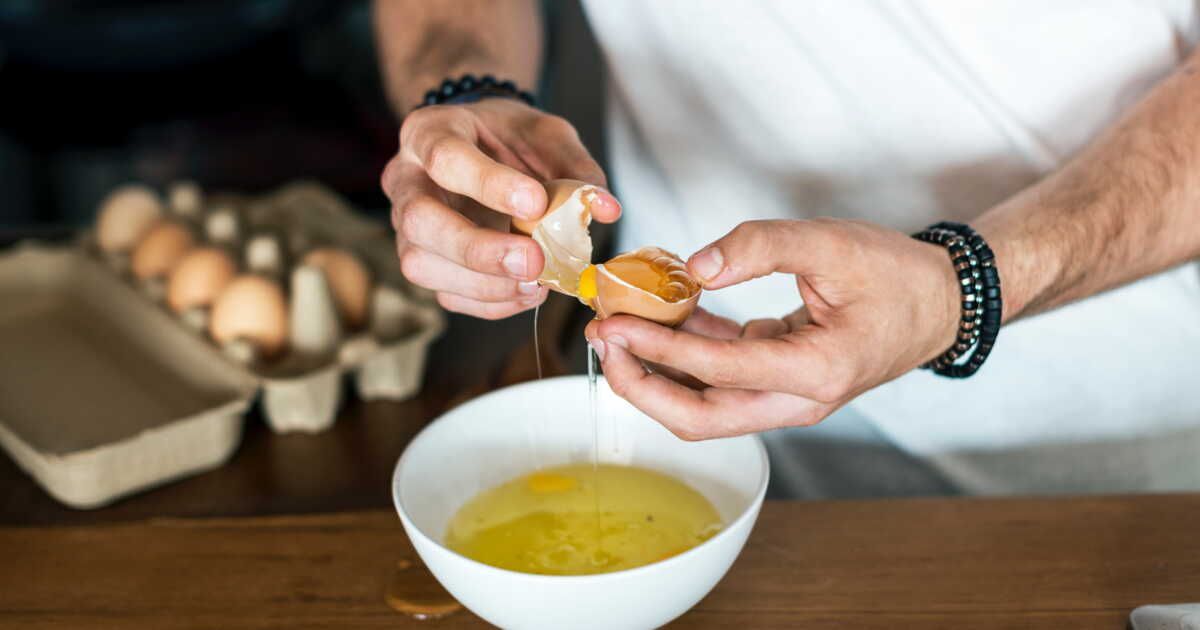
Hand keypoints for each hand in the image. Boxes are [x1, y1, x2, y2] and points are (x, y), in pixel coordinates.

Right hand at [381, 98, 620, 318]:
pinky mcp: (425, 262)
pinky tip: (526, 292)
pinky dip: (490, 302)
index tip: (536, 204)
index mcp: (429, 132)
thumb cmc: (509, 138)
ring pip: (422, 264)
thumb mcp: (546, 135)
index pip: (446, 158)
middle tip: (533, 262)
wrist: (484, 147)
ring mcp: (408, 227)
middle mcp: (406, 180)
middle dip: (478, 249)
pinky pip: (446, 294)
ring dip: (483, 283)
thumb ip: (574, 167)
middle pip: (419, 221)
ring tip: (536, 283)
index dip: (489, 185)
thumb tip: (606, 208)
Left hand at [585, 219, 961, 439]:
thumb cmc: (897, 276)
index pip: (720, 371)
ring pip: (705, 408)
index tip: (616, 325)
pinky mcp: (778, 383)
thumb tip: (695, 268)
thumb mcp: (833, 244)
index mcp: (817, 372)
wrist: (939, 303)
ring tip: (617, 331)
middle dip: (642, 386)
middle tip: (604, 342)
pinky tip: (661, 316)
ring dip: (657, 374)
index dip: (662, 350)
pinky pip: (719, 380)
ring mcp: (787, 398)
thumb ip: (762, 247)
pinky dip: (685, 353)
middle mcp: (798, 400)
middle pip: (700, 417)